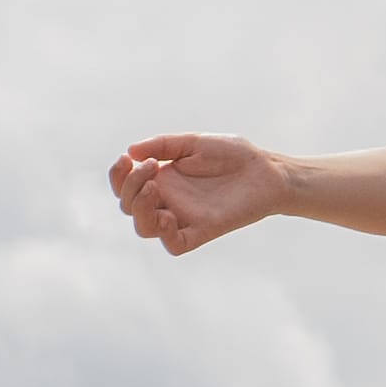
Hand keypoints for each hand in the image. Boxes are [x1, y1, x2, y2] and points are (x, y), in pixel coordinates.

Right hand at [108, 133, 284, 252]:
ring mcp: (183, 218)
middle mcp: (168, 201)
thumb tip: (131, 151)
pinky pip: (174, 244)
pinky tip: (168, 215)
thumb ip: (164, 145)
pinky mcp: (201, 231)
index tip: (126, 159)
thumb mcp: (195, 142)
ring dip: (140, 209)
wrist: (267, 170)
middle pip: (130, 207)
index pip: (126, 186)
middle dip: (130, 187)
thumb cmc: (233, 155)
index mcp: (162, 179)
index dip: (118, 176)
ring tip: (153, 187)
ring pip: (145, 228)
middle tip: (152, 166)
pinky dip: (164, 234)